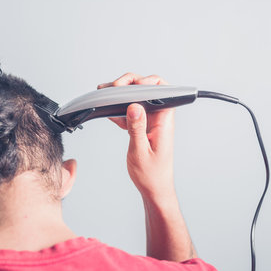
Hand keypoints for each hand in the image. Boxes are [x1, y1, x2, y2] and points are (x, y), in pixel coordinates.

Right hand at [97, 73, 175, 200]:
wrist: (154, 188)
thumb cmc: (151, 175)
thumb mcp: (140, 152)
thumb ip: (137, 128)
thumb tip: (134, 106)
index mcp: (164, 121)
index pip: (161, 90)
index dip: (147, 82)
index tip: (130, 85)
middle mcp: (159, 118)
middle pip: (147, 90)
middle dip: (129, 84)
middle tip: (113, 89)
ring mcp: (150, 122)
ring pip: (137, 99)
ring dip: (121, 95)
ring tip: (106, 94)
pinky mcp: (142, 127)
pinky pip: (131, 112)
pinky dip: (119, 109)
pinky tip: (108, 112)